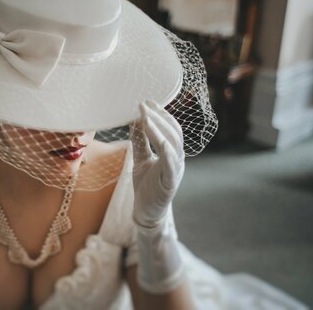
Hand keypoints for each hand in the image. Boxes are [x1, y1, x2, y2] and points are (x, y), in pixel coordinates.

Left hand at [130, 100, 184, 229]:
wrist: (146, 212)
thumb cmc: (146, 185)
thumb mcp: (140, 158)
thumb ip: (140, 141)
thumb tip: (135, 119)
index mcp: (171, 152)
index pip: (170, 127)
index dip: (161, 114)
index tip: (147, 101)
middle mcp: (177, 158)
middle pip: (173, 132)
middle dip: (159, 116)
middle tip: (145, 104)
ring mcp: (175, 170)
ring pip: (173, 144)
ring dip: (159, 129)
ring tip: (146, 117)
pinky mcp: (170, 183)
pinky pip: (171, 164)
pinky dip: (167, 150)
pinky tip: (159, 139)